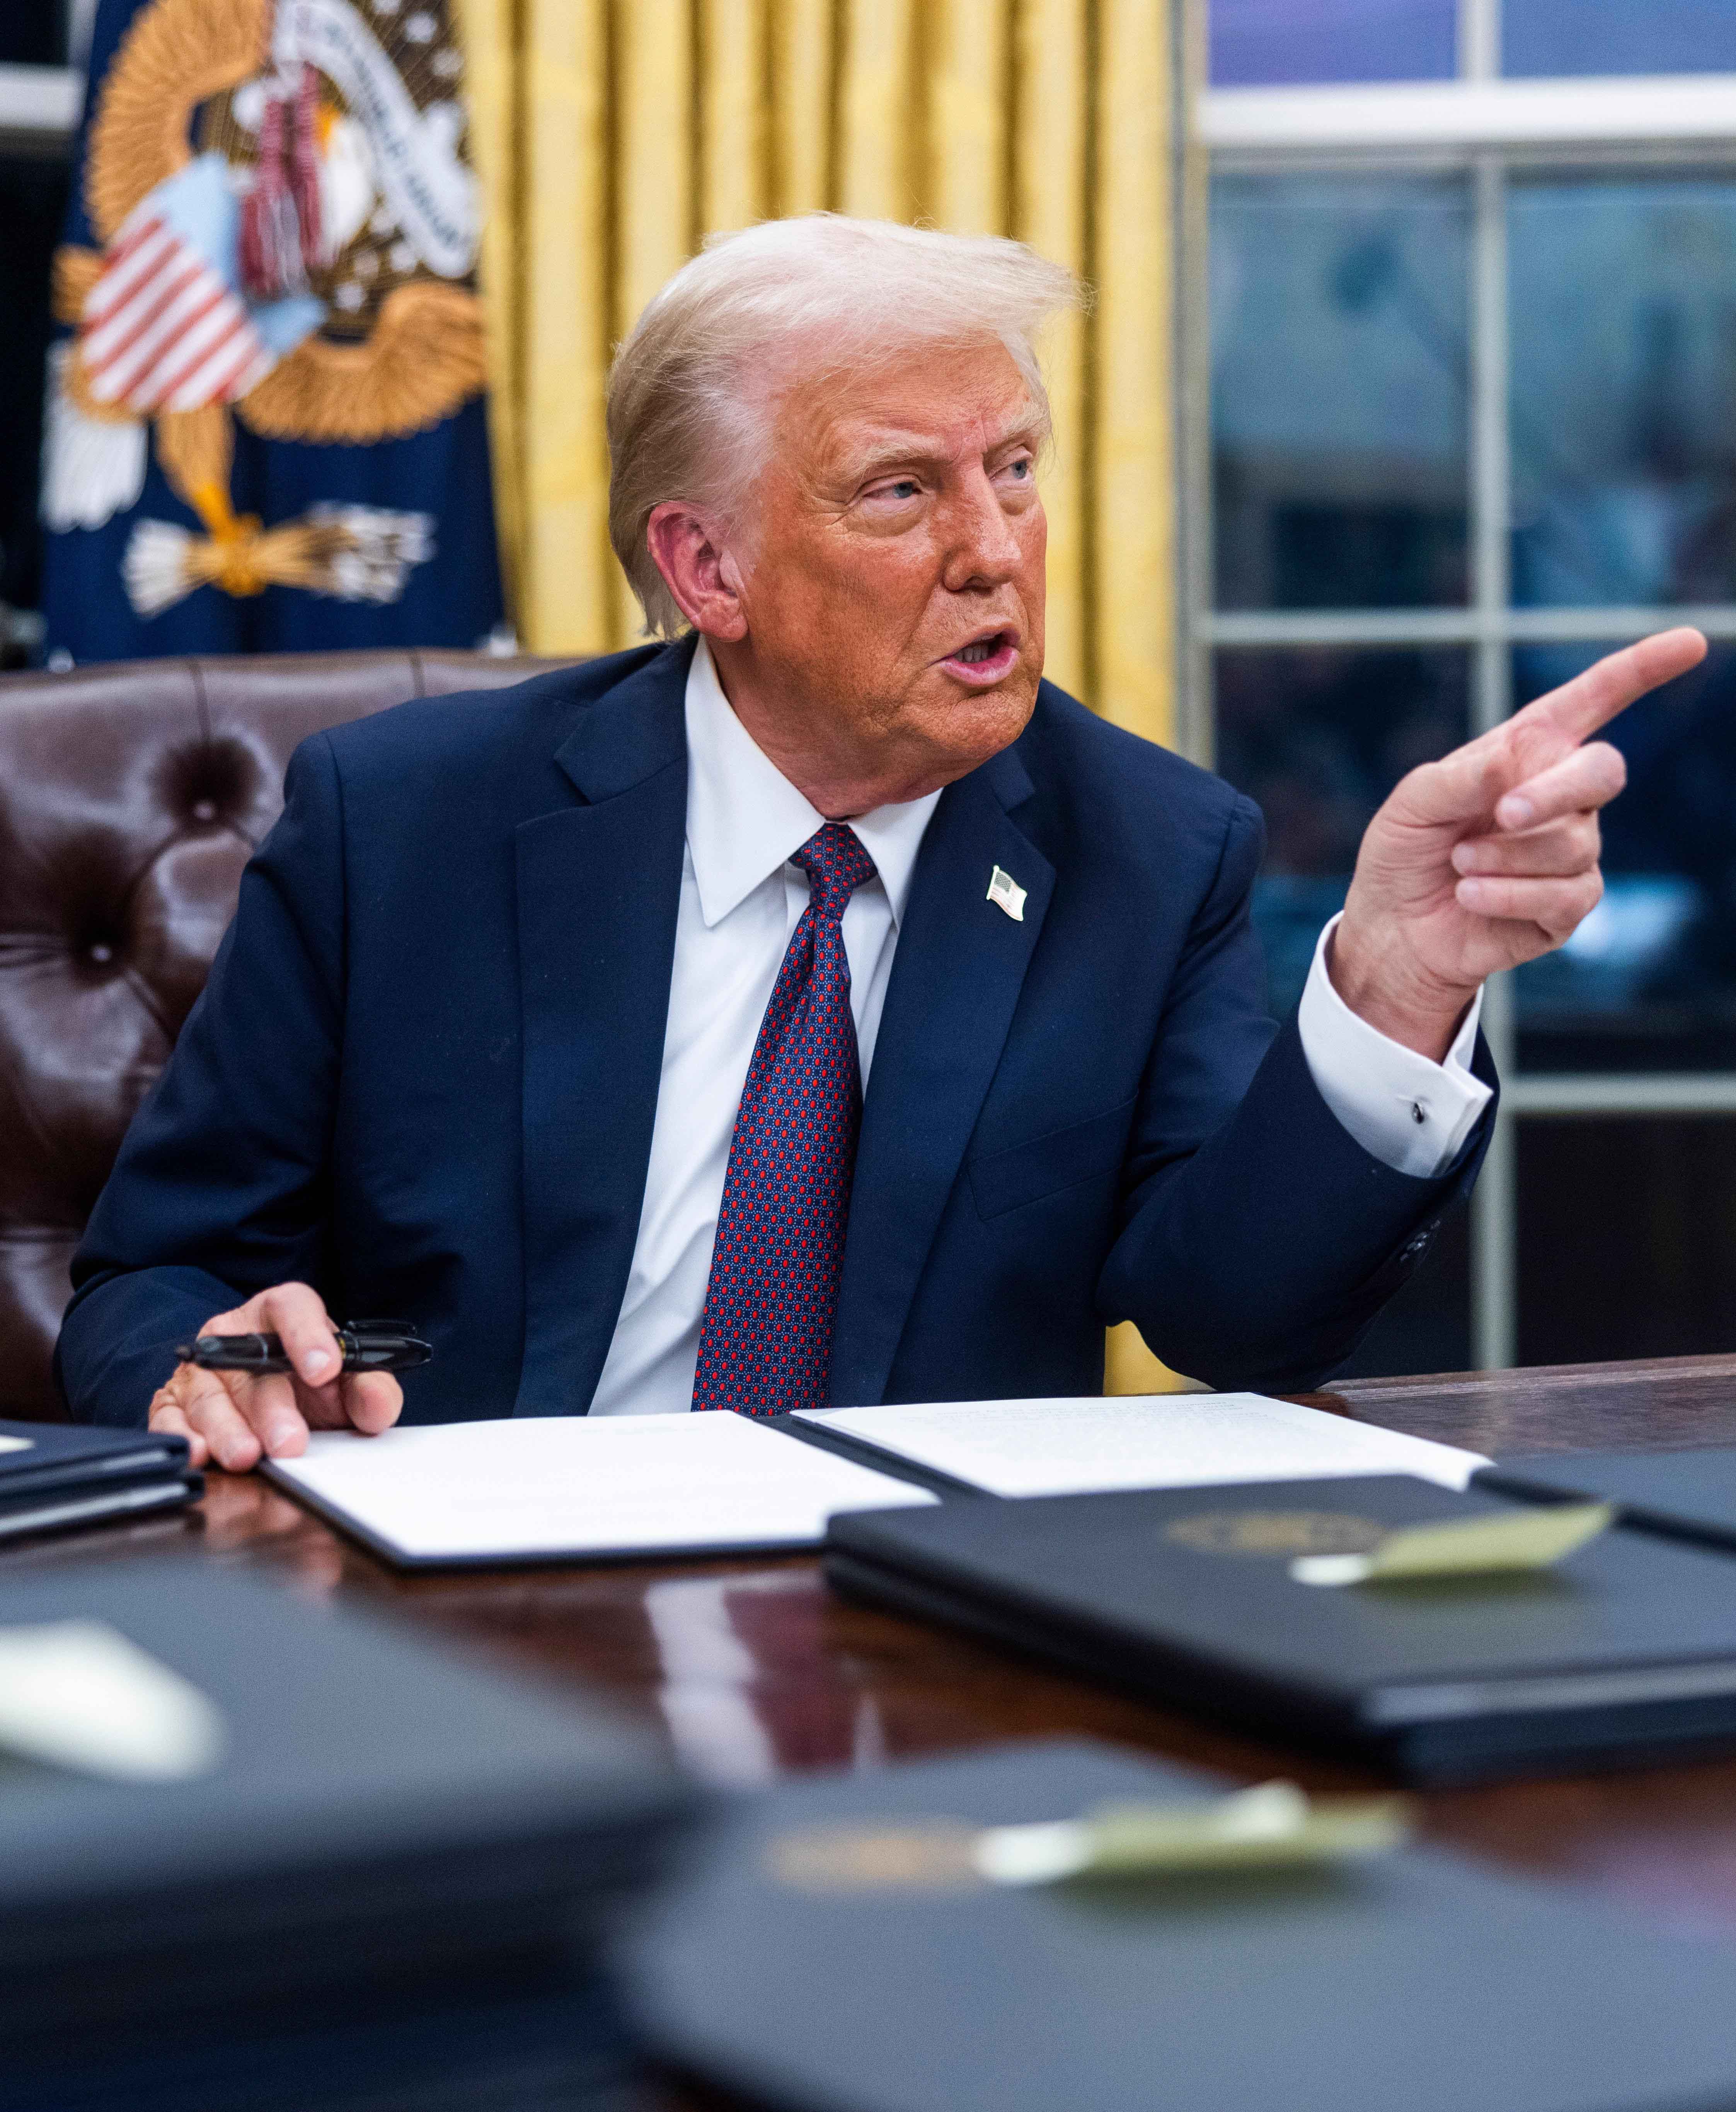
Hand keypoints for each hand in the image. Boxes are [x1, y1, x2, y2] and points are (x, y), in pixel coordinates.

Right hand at [147, 1281, 402, 1471]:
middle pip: (251, 1365)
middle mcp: (235, 1335)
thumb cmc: (308, 1384)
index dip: (307, 1334)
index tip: (326, 1368)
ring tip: (247, 1455)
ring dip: (228, 1430)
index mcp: (281, 1314)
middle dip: (271, 1408)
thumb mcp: (346, 1383)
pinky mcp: (172, 1402)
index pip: (292, 1307)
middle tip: (290, 1442)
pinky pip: (169, 1419)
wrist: (269, 1399)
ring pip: (209, 1396)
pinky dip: (183, 1439)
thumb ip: (369, 1389)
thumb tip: (379, 1408)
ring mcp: (200, 1369)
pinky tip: (199, 1455)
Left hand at [1331, 627, 1708, 1059]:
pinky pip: (1563, 895)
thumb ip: (1458, 777)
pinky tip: (1469, 895)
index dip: (1642, 670)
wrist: (1393, 927)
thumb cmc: (1404, 852)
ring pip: (1574, 843)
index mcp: (1527, 752)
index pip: (1593, 700)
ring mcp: (1572, 851)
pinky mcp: (1567, 906)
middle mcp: (1561, 796)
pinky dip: (1507, 895)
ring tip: (1459, 864)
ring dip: (1505, 855)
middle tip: (1504, 813)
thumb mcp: (1412, 804)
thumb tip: (1512, 760)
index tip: (1690, 642)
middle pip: (1603, 771)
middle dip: (1554, 791)